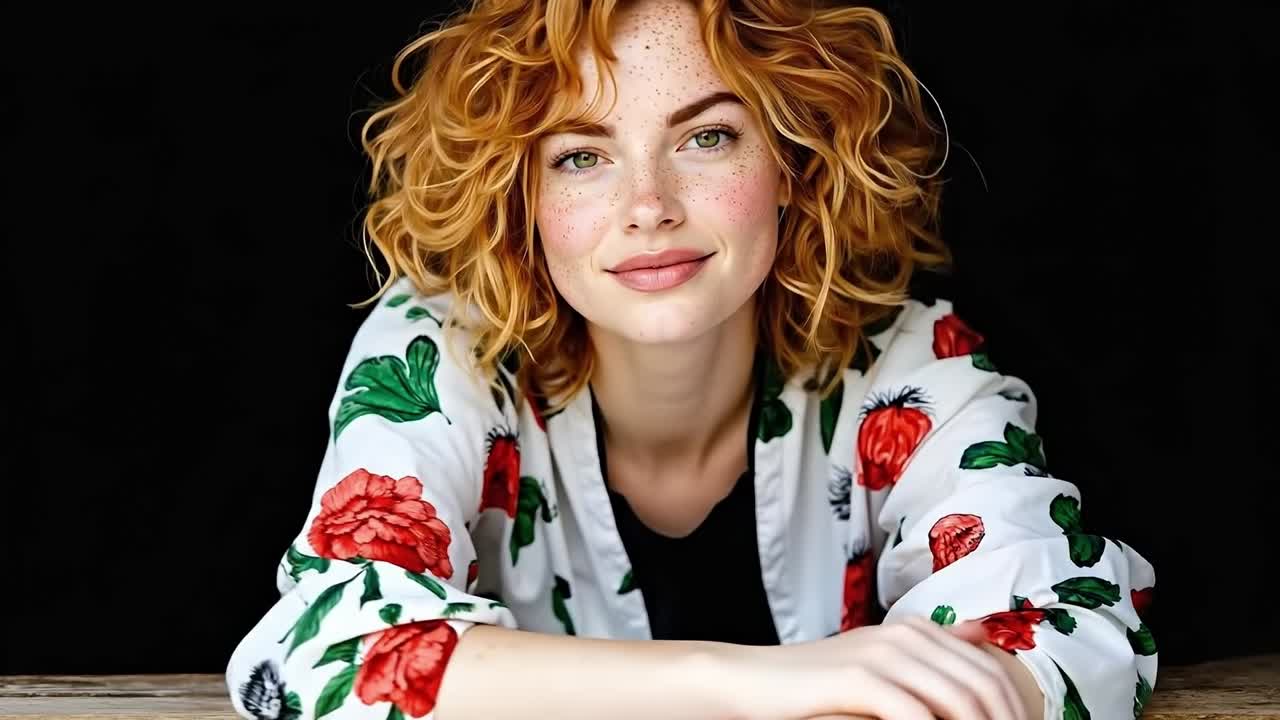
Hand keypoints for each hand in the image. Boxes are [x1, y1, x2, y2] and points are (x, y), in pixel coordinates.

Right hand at [730, 615, 1028, 719]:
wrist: (752, 680)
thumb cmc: (814, 684)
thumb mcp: (877, 664)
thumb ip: (928, 653)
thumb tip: (980, 635)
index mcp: (915, 630)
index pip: (989, 668)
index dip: (1016, 708)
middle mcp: (906, 635)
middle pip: (983, 684)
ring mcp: (883, 654)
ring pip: (959, 700)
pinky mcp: (858, 678)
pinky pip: (915, 714)